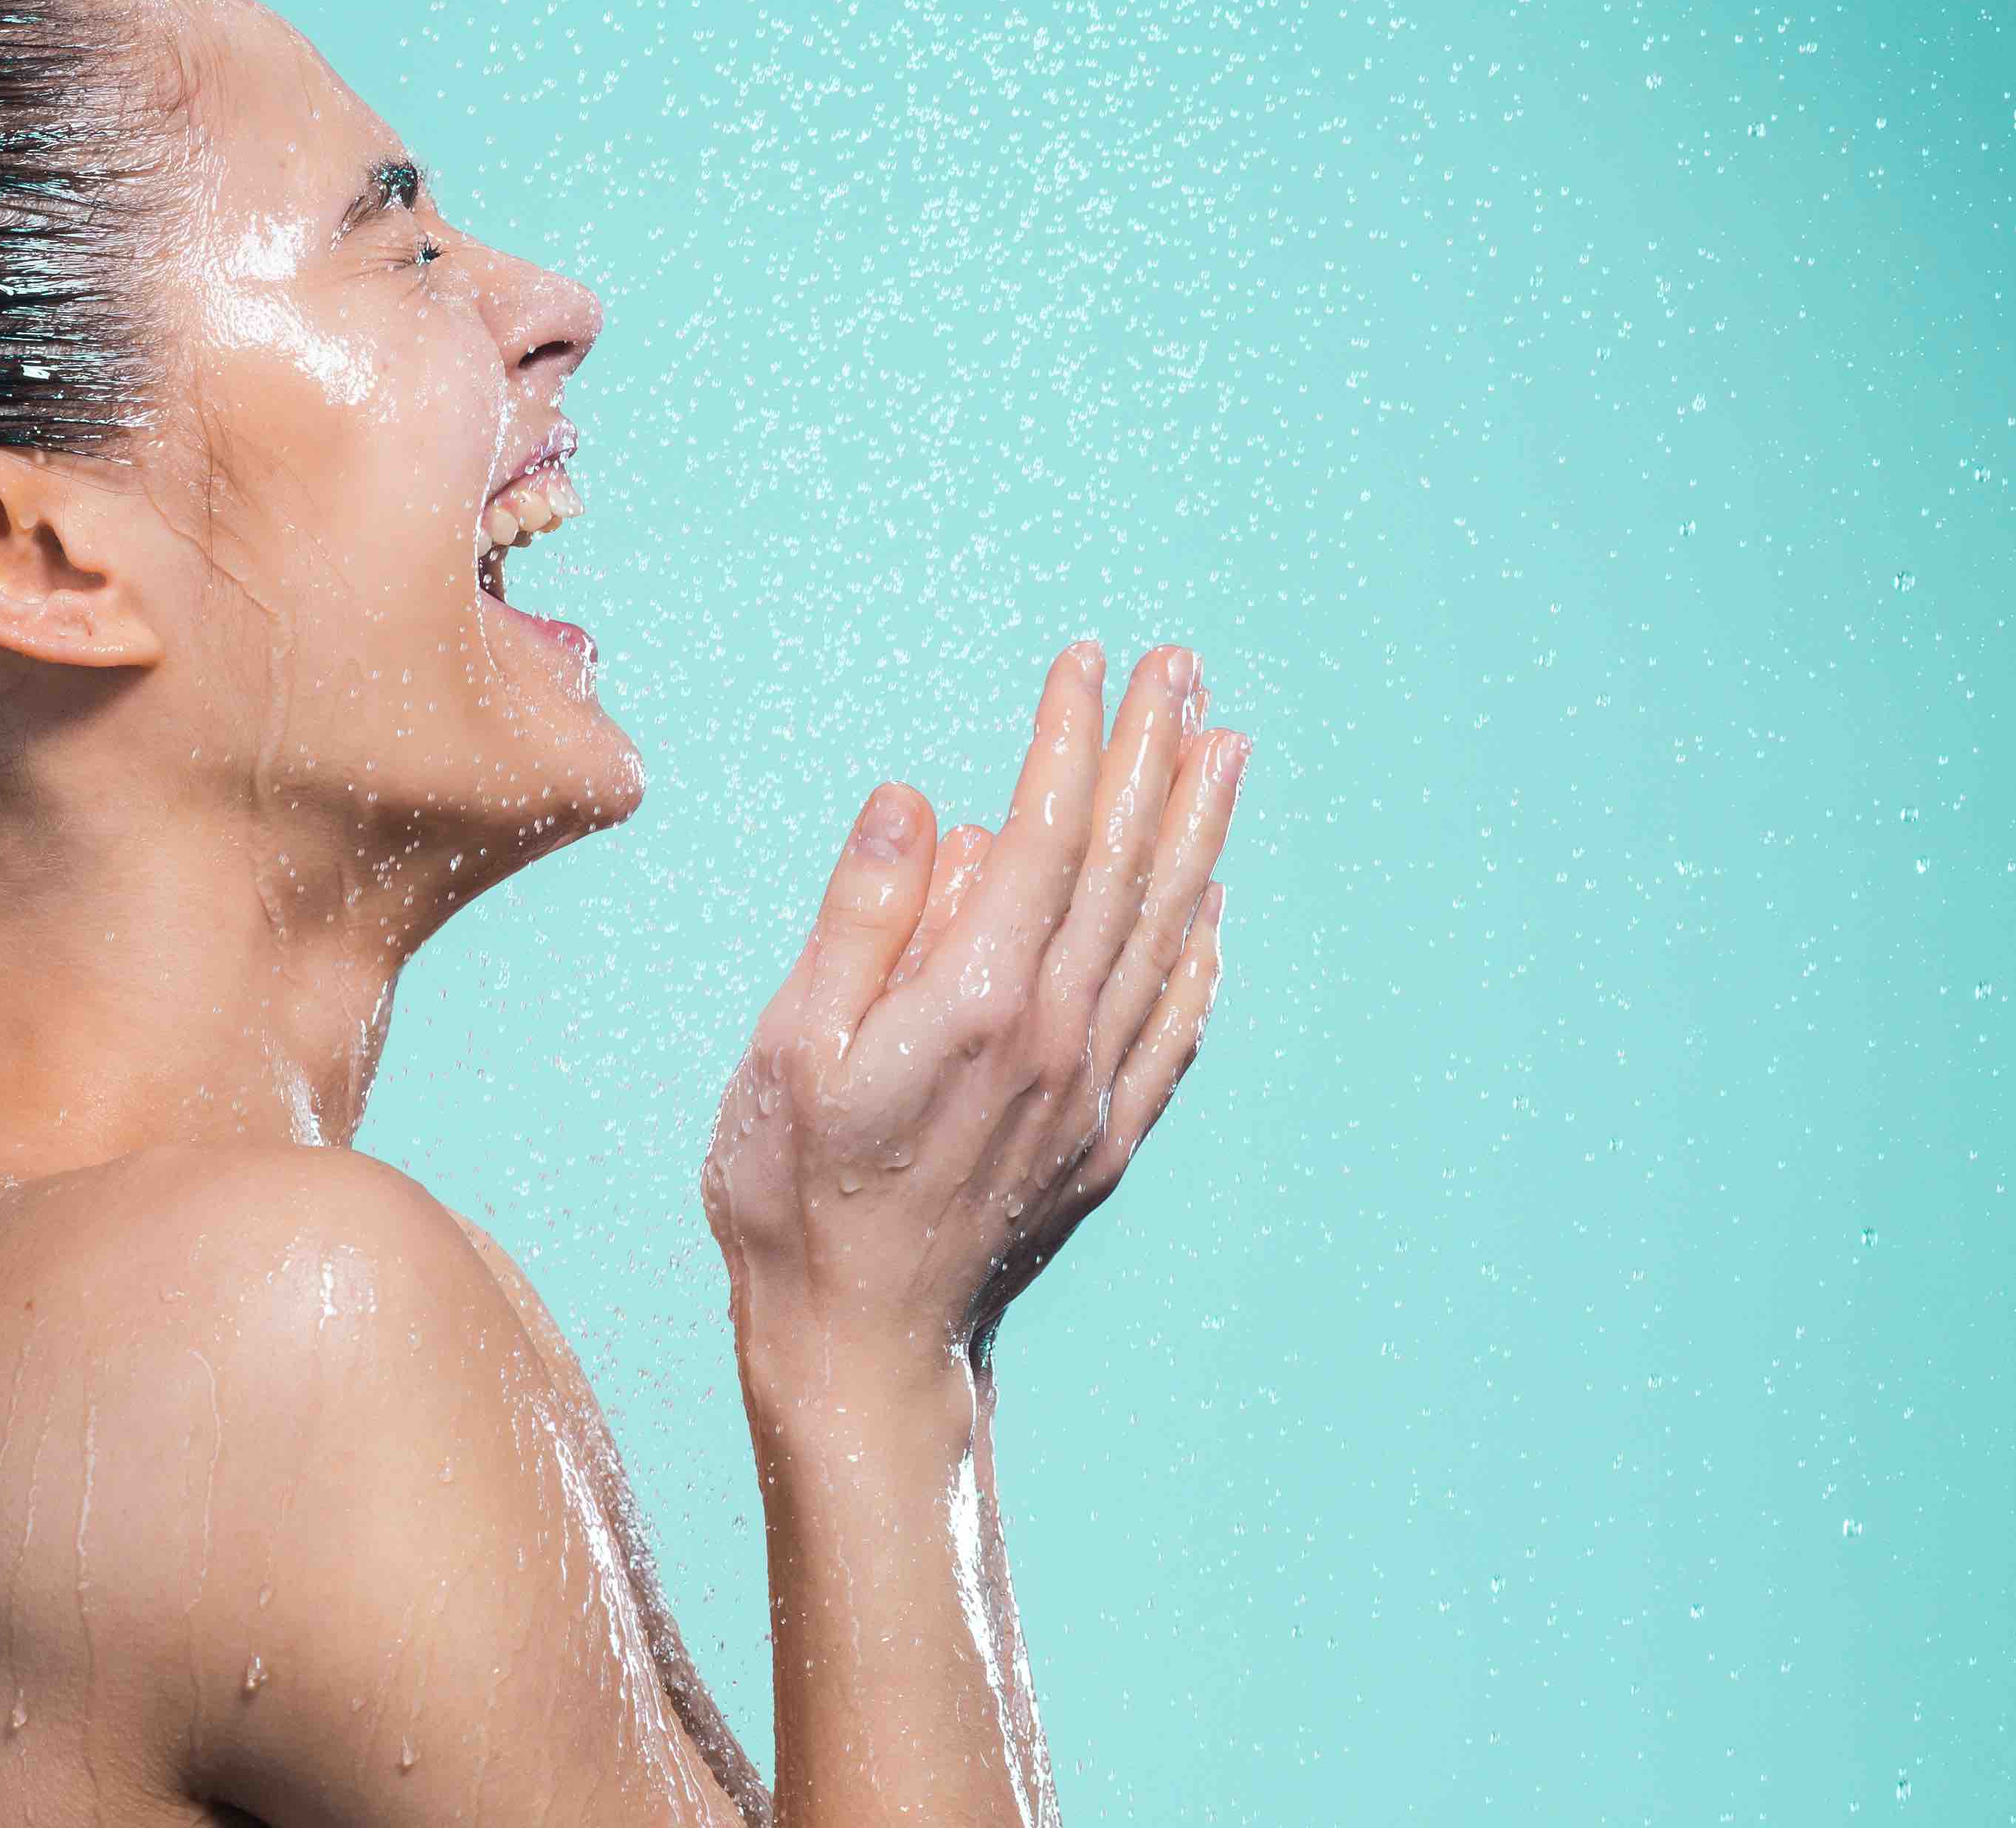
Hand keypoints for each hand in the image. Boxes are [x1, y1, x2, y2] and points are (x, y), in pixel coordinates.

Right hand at [705, 641, 1240, 1383]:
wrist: (862, 1352)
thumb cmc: (794, 1199)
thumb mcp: (790, 1050)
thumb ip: (861, 921)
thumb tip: (919, 806)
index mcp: (975, 1001)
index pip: (1043, 836)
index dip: (1069, 742)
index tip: (1087, 662)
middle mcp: (1054, 1036)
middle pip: (1123, 866)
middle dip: (1153, 755)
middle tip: (1182, 666)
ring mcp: (1089, 1091)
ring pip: (1162, 932)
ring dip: (1196, 831)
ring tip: (1225, 745)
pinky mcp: (1102, 1140)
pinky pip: (1174, 1026)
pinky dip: (1202, 954)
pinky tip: (1215, 910)